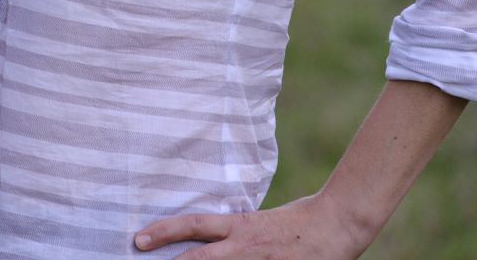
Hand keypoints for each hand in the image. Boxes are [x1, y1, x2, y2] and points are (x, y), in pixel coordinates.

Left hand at [134, 193, 371, 258]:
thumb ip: (232, 233)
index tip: (138, 238)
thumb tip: (206, 239)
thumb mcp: (257, 223)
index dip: (164, 230)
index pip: (194, 225)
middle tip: (141, 259)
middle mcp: (244, 246)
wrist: (337, 224)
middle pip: (199, 257)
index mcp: (239, 226)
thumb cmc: (296, 221)